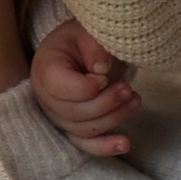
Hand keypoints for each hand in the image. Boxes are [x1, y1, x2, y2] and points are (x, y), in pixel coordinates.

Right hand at [29, 17, 139, 158]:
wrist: (76, 50)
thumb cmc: (79, 40)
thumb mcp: (85, 32)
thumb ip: (93, 46)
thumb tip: (102, 70)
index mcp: (45, 70)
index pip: (63, 88)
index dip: (90, 85)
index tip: (105, 72)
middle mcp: (46, 98)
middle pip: (75, 113)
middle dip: (107, 103)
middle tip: (128, 89)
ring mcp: (58, 116)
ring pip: (85, 129)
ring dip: (114, 117)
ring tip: (135, 99)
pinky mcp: (72, 128)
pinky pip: (86, 144)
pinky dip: (105, 147)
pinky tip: (125, 143)